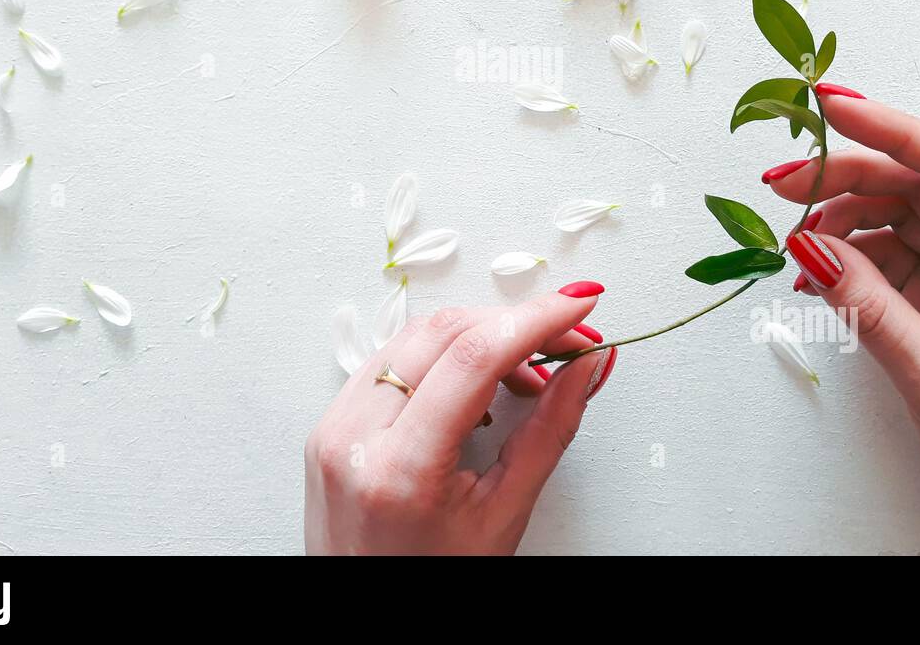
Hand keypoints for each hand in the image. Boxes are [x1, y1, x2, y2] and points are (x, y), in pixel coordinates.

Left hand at [304, 284, 616, 554]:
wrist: (367, 623)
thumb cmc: (433, 585)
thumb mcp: (504, 516)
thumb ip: (550, 430)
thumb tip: (588, 365)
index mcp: (398, 470)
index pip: (473, 358)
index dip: (535, 320)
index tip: (578, 305)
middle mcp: (354, 438)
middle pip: (443, 333)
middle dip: (514, 323)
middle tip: (568, 338)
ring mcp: (334, 426)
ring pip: (416, 337)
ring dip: (481, 336)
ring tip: (530, 371)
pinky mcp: (331, 422)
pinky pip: (393, 360)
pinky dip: (444, 356)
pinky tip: (480, 381)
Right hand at [767, 84, 919, 555]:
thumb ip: (870, 309)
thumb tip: (810, 246)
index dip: (895, 130)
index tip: (833, 108)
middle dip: (849, 177)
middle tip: (783, 181)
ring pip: (899, 215)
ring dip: (842, 218)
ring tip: (793, 237)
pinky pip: (889, 256)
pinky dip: (847, 259)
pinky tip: (814, 269)